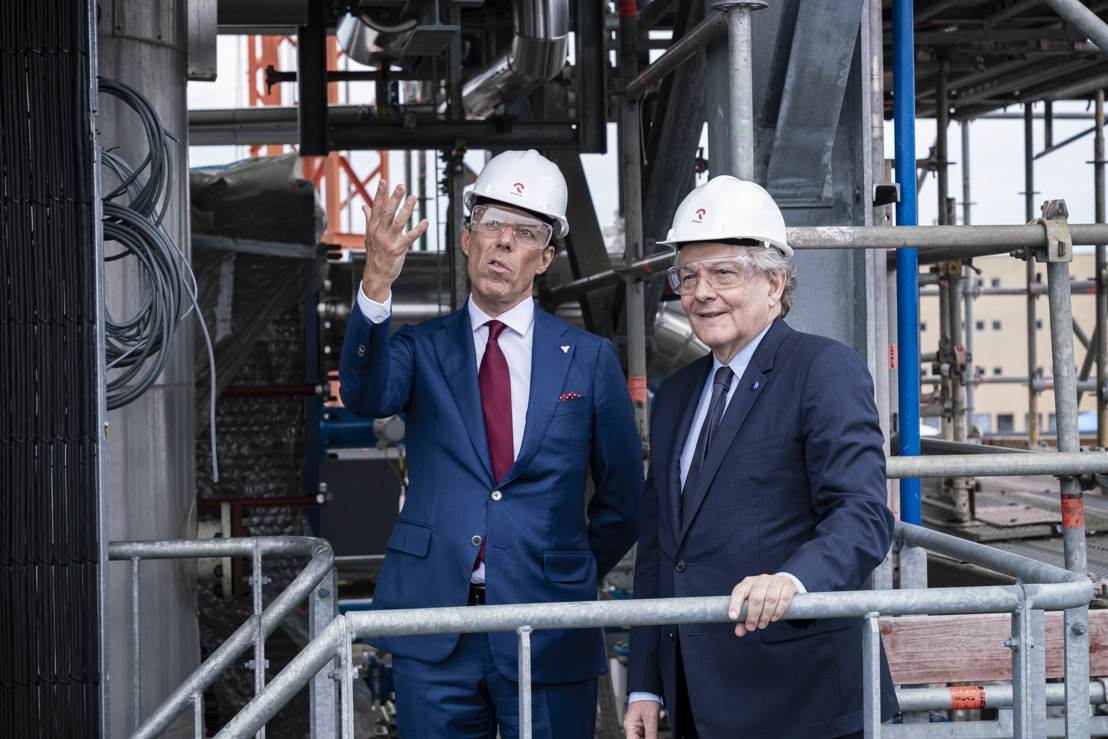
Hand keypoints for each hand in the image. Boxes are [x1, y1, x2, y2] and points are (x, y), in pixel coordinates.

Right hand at [360, 179, 428, 301]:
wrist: (376, 275)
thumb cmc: (374, 254)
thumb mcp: (368, 236)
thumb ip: (369, 219)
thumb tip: (364, 206)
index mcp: (373, 227)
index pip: (376, 208)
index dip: (380, 194)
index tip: (383, 181)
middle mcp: (380, 233)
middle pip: (387, 212)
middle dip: (394, 198)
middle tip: (401, 186)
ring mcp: (389, 241)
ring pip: (399, 222)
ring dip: (407, 209)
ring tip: (414, 198)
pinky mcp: (398, 250)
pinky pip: (410, 237)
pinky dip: (418, 229)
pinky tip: (425, 222)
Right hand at [623, 700, 660, 738]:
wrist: (648, 689)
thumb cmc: (646, 698)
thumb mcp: (651, 717)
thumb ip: (651, 733)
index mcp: (630, 725)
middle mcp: (631, 726)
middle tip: (654, 737)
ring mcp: (636, 725)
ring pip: (641, 738)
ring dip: (648, 738)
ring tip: (654, 734)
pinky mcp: (641, 724)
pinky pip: (644, 734)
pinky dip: (649, 736)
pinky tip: (654, 734)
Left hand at [728, 574, 797, 636]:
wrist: (783, 584)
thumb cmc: (763, 597)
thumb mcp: (751, 605)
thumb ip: (744, 619)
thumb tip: (738, 633)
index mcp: (748, 582)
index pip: (739, 592)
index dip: (735, 604)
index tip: (733, 617)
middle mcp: (760, 579)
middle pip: (756, 597)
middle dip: (753, 615)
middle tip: (752, 627)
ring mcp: (775, 580)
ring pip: (770, 598)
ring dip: (765, 615)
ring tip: (762, 625)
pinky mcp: (787, 584)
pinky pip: (783, 598)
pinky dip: (778, 610)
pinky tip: (774, 618)